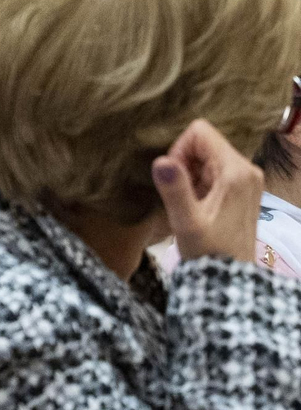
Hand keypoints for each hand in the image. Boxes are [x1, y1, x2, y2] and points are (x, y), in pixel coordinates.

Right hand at [153, 118, 263, 263]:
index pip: (200, 132)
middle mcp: (247, 169)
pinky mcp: (243, 187)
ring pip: (207, 155)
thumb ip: (175, 189)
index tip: (175, 179)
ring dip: (191, 174)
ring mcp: (247, 178)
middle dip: (185, 162)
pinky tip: (197, 204)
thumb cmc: (208, 250)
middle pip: (204, 142)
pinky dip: (200, 181)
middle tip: (181, 193)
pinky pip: (214, 169)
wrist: (230, 277)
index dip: (179, 150)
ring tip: (190, 201)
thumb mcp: (186, 222)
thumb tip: (160, 161)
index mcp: (235, 171)